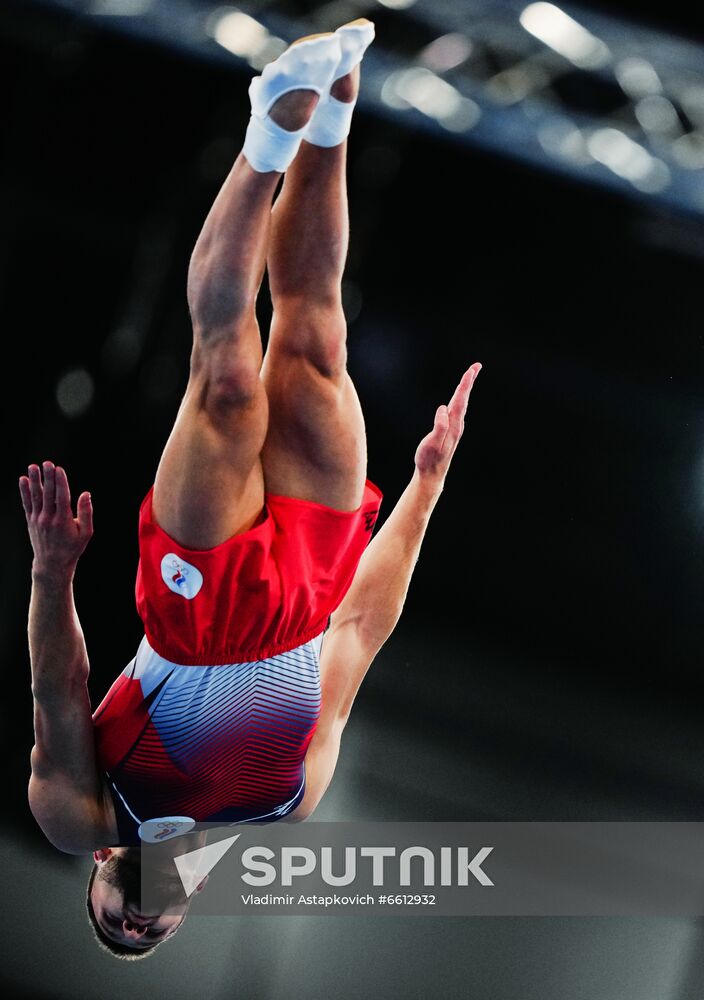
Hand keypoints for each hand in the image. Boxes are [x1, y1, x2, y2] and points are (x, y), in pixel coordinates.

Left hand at [19, 462, 93, 577]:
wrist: (52, 564)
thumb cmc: (72, 548)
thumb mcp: (86, 533)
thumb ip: (86, 513)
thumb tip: (86, 494)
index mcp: (64, 521)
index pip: (62, 497)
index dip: (60, 482)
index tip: (59, 469)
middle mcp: (49, 519)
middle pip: (48, 494)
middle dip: (48, 477)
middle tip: (47, 463)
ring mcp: (38, 520)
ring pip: (35, 497)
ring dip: (34, 480)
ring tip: (32, 467)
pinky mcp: (30, 521)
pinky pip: (27, 503)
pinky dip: (24, 491)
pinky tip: (23, 480)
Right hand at [414, 363, 481, 484]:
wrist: (432, 475)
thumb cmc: (428, 460)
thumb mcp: (431, 444)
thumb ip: (439, 427)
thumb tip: (443, 409)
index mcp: (453, 425)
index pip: (460, 400)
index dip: (465, 384)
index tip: (471, 370)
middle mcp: (457, 425)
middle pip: (464, 398)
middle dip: (469, 381)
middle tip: (476, 366)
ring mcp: (455, 428)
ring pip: (461, 403)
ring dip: (465, 389)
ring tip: (469, 376)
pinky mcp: (450, 430)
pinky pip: (457, 409)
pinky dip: (459, 398)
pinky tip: (459, 397)